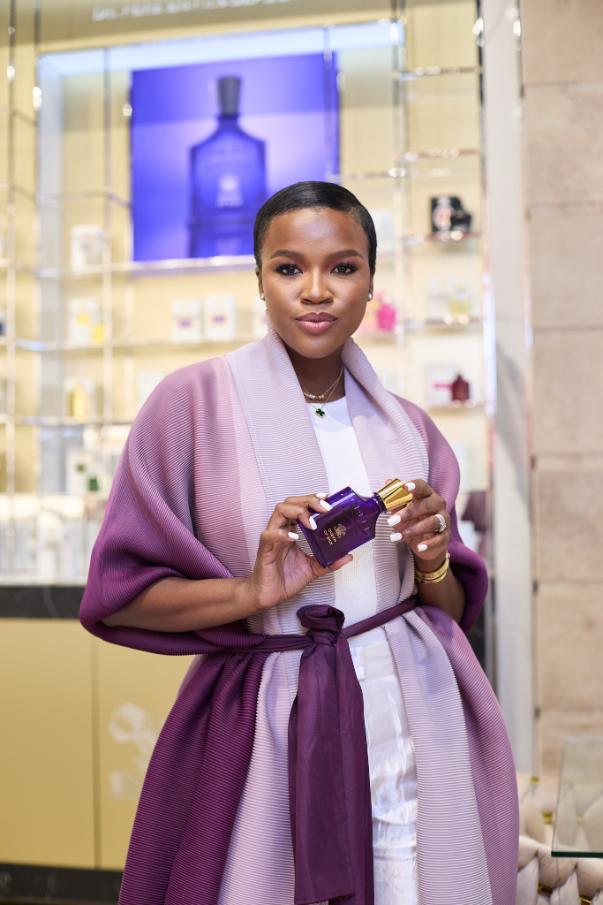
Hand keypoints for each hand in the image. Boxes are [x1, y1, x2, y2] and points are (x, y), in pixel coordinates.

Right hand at [244, 493, 352, 610]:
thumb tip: (348, 556)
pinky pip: (270, 535)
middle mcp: (280, 530)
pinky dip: (282, 533)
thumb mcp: (313, 568)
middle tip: (325, 508)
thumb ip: (329, 561)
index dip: (312, 499)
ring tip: (312, 523)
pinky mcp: (265, 550)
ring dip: (298, 512)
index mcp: (290, 530)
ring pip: (279, 511)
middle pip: (290, 503)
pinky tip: (294, 538)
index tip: (327, 498)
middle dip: (308, 501)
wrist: (269, 596)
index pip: (299, 506)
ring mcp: (272, 538)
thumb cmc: (286, 578)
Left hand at [387, 479, 449, 567]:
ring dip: (414, 529)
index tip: (405, 487)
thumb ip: (396, 499)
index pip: (423, 486)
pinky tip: (419, 547)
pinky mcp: (445, 536)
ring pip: (433, 522)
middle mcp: (438, 505)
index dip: (415, 486)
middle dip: (409, 512)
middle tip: (392, 521)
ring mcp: (444, 520)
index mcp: (427, 494)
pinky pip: (440, 539)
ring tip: (397, 537)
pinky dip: (429, 544)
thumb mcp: (401, 511)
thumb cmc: (413, 521)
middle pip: (427, 504)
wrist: (424, 542)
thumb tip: (388, 483)